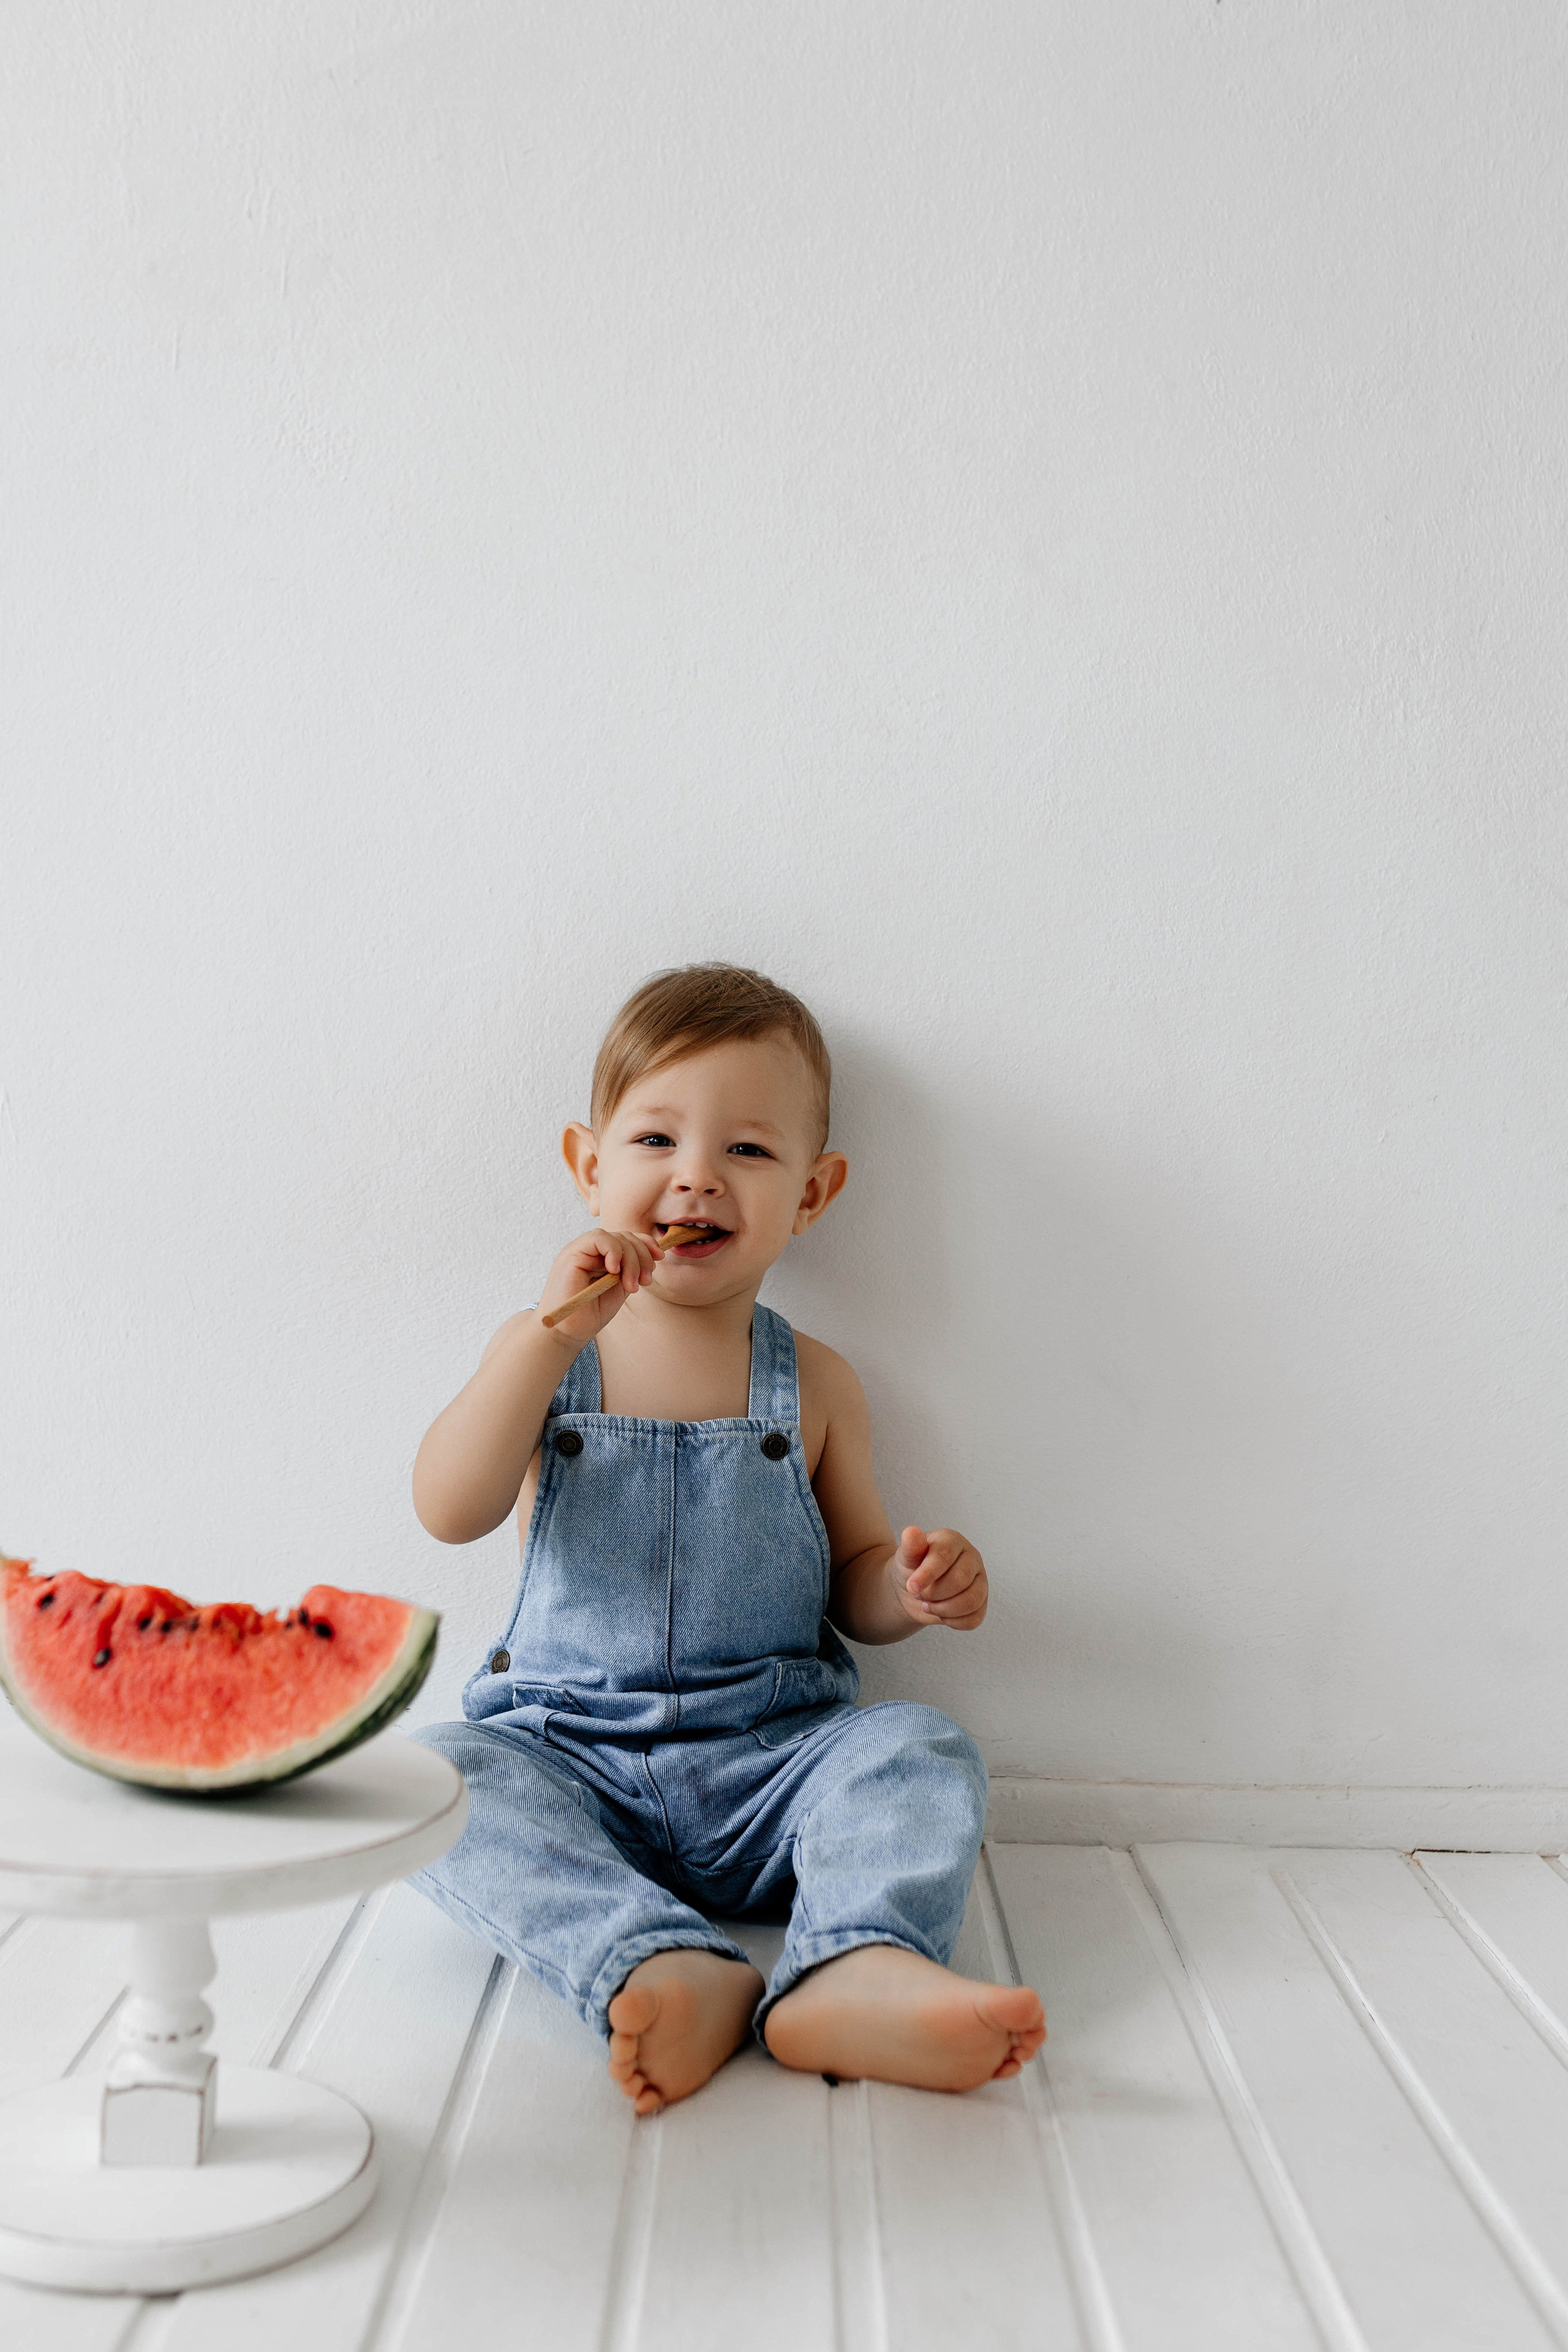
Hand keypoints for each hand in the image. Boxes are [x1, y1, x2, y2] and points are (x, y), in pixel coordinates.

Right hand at [536, 1228, 662, 1334]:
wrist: (566, 1332)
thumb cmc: (590, 1315)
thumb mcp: (619, 1288)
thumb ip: (630, 1270)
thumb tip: (652, 1255)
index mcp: (602, 1257)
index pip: (627, 1239)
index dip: (646, 1244)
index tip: (659, 1259)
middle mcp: (591, 1251)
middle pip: (625, 1236)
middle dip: (642, 1257)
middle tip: (644, 1281)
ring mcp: (580, 1250)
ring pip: (615, 1237)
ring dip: (631, 1259)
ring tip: (630, 1285)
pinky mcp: (571, 1254)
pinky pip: (598, 1238)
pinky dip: (613, 1251)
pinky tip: (614, 1270)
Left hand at [891, 1526, 987, 1630]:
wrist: (914, 1590)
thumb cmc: (911, 1568)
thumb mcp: (905, 1557)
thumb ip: (910, 1547)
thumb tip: (911, 1532)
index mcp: (953, 1541)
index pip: (945, 1556)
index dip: (928, 1574)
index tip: (912, 1587)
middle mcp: (971, 1558)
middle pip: (960, 1581)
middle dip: (933, 1593)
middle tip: (918, 1594)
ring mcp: (980, 1580)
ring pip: (971, 1601)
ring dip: (943, 1609)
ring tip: (927, 1604)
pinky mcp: (981, 1602)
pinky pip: (974, 1618)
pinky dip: (953, 1621)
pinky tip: (940, 1613)